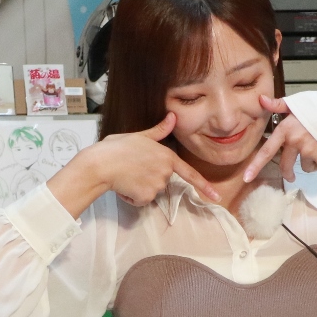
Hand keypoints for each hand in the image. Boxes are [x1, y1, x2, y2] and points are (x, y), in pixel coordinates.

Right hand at [50, 112, 218, 217]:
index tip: (216, 197)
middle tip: (131, 167)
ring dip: (138, 187)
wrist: (100, 164)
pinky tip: (122, 185)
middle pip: (161, 180)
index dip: (203, 185)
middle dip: (147, 177)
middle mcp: (165, 171)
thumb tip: (173, 116)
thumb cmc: (116, 148)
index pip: (189, 173)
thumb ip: (158, 131)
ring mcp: (156, 185)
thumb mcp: (139, 136)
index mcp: (166, 156)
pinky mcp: (146, 197)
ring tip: (125, 176)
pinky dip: (132, 196)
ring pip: (150, 191)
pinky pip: (141, 200)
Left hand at [243, 95, 316, 182]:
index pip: (266, 151)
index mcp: (285, 130)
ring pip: (304, 167)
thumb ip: (278, 105)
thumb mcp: (297, 104)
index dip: (255, 166)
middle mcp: (295, 141)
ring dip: (309, 162)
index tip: (246, 178)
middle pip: (285, 165)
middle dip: (287, 173)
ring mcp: (309, 150)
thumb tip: (260, 99)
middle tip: (290, 176)